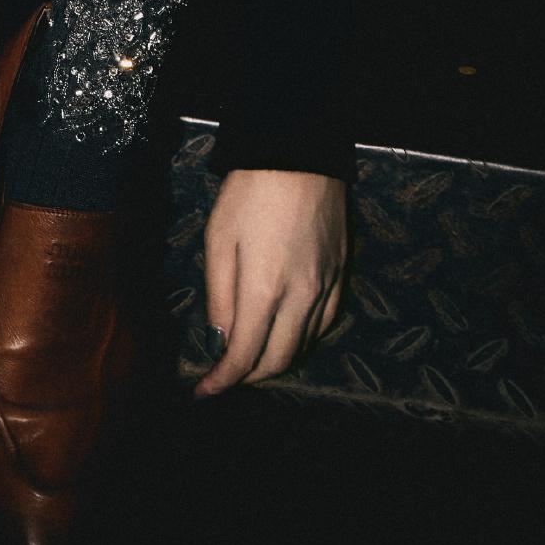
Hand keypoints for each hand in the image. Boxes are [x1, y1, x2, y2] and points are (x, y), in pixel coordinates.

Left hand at [193, 168, 348, 396]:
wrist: (299, 151)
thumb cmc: (249, 190)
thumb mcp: (218, 237)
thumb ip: (218, 293)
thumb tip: (219, 338)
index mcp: (265, 289)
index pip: (245, 356)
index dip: (223, 381)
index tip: (203, 393)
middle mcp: (302, 296)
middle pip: (279, 360)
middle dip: (250, 376)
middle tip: (226, 374)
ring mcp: (326, 285)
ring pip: (305, 345)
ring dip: (277, 360)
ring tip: (252, 357)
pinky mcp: (341, 272)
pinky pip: (325, 322)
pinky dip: (304, 338)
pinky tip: (289, 333)